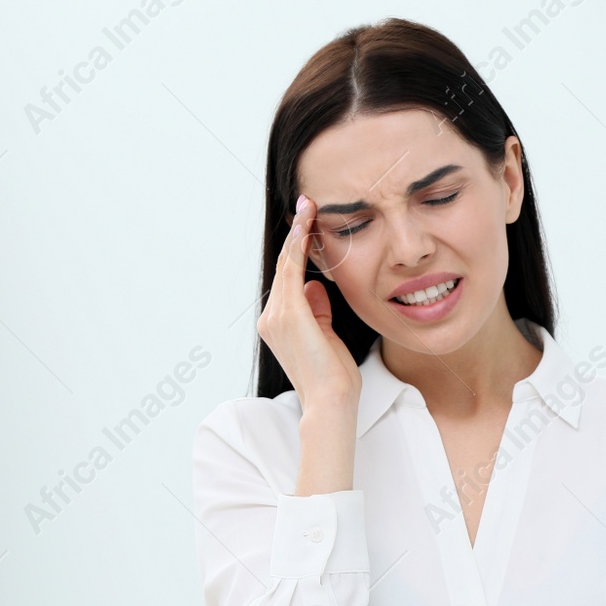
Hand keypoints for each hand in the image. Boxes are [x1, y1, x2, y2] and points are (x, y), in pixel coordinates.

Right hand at [256, 194, 362, 411]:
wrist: (330, 402)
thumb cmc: (333, 377)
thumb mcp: (327, 337)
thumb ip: (318, 311)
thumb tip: (316, 286)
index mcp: (278, 324)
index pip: (288, 279)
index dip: (297, 249)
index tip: (308, 223)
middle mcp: (271, 318)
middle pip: (284, 268)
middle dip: (296, 234)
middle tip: (307, 204)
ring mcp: (276, 316)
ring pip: (287, 266)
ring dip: (298, 234)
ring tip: (309, 206)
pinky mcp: (288, 315)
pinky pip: (292, 272)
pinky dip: (299, 247)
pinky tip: (306, 226)